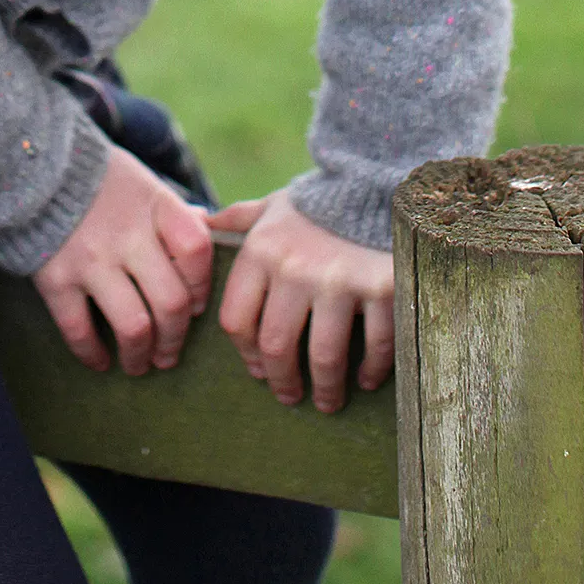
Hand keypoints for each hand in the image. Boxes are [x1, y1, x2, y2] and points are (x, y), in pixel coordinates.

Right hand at [33, 146, 214, 377]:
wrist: (34, 168)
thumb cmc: (99, 179)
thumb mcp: (143, 182)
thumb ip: (172, 210)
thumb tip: (207, 227)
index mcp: (155, 205)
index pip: (197, 252)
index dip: (202, 286)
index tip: (195, 306)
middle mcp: (127, 234)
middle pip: (171, 302)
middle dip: (174, 339)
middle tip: (169, 354)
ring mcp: (91, 259)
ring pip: (134, 327)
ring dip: (140, 356)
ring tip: (140, 364)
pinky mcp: (56, 279)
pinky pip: (80, 331)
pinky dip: (92, 354)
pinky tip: (100, 361)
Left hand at [209, 190, 393, 412]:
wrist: (377, 183)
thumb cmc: (320, 203)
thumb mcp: (274, 206)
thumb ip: (240, 219)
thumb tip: (202, 220)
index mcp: (261, 251)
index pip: (237, 320)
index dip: (246, 354)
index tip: (258, 370)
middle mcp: (294, 269)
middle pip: (277, 346)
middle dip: (283, 380)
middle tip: (290, 395)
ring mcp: (339, 280)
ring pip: (324, 357)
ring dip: (325, 388)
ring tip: (326, 401)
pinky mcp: (381, 288)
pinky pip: (375, 344)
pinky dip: (371, 369)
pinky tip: (366, 379)